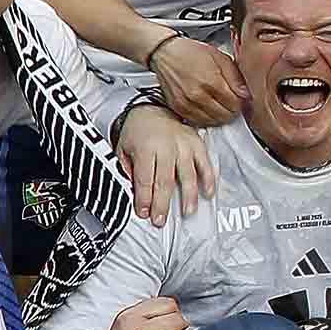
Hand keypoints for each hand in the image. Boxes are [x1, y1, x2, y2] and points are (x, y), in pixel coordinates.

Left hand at [111, 104, 214, 222]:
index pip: (145, 180)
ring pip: (188, 175)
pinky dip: (208, 179)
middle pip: (165, 181)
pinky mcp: (196, 143)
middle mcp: (166, 147)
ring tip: (188, 212)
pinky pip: (205, 163)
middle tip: (161, 220)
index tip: (144, 213)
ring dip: (188, 196)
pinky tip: (208, 193)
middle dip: (163, 204)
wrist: (150, 109)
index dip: (144, 199)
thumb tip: (134, 193)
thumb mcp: (122, 149)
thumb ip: (127, 170)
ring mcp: (183, 145)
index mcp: (145, 148)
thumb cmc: (136, 132)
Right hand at [149, 29, 244, 125]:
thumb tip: (245, 94)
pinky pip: (198, 122)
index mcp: (211, 81)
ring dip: (220, 116)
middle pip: (225, 115)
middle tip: (232, 101)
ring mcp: (186, 104)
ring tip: (220, 104)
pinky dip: (207, 118)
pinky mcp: (178, 108)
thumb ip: (235, 78)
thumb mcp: (220, 58)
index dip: (241, 102)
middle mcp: (197, 95)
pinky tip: (209, 108)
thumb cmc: (191, 52)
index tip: (240, 98)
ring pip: (213, 122)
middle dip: (232, 110)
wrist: (165, 53)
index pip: (235, 104)